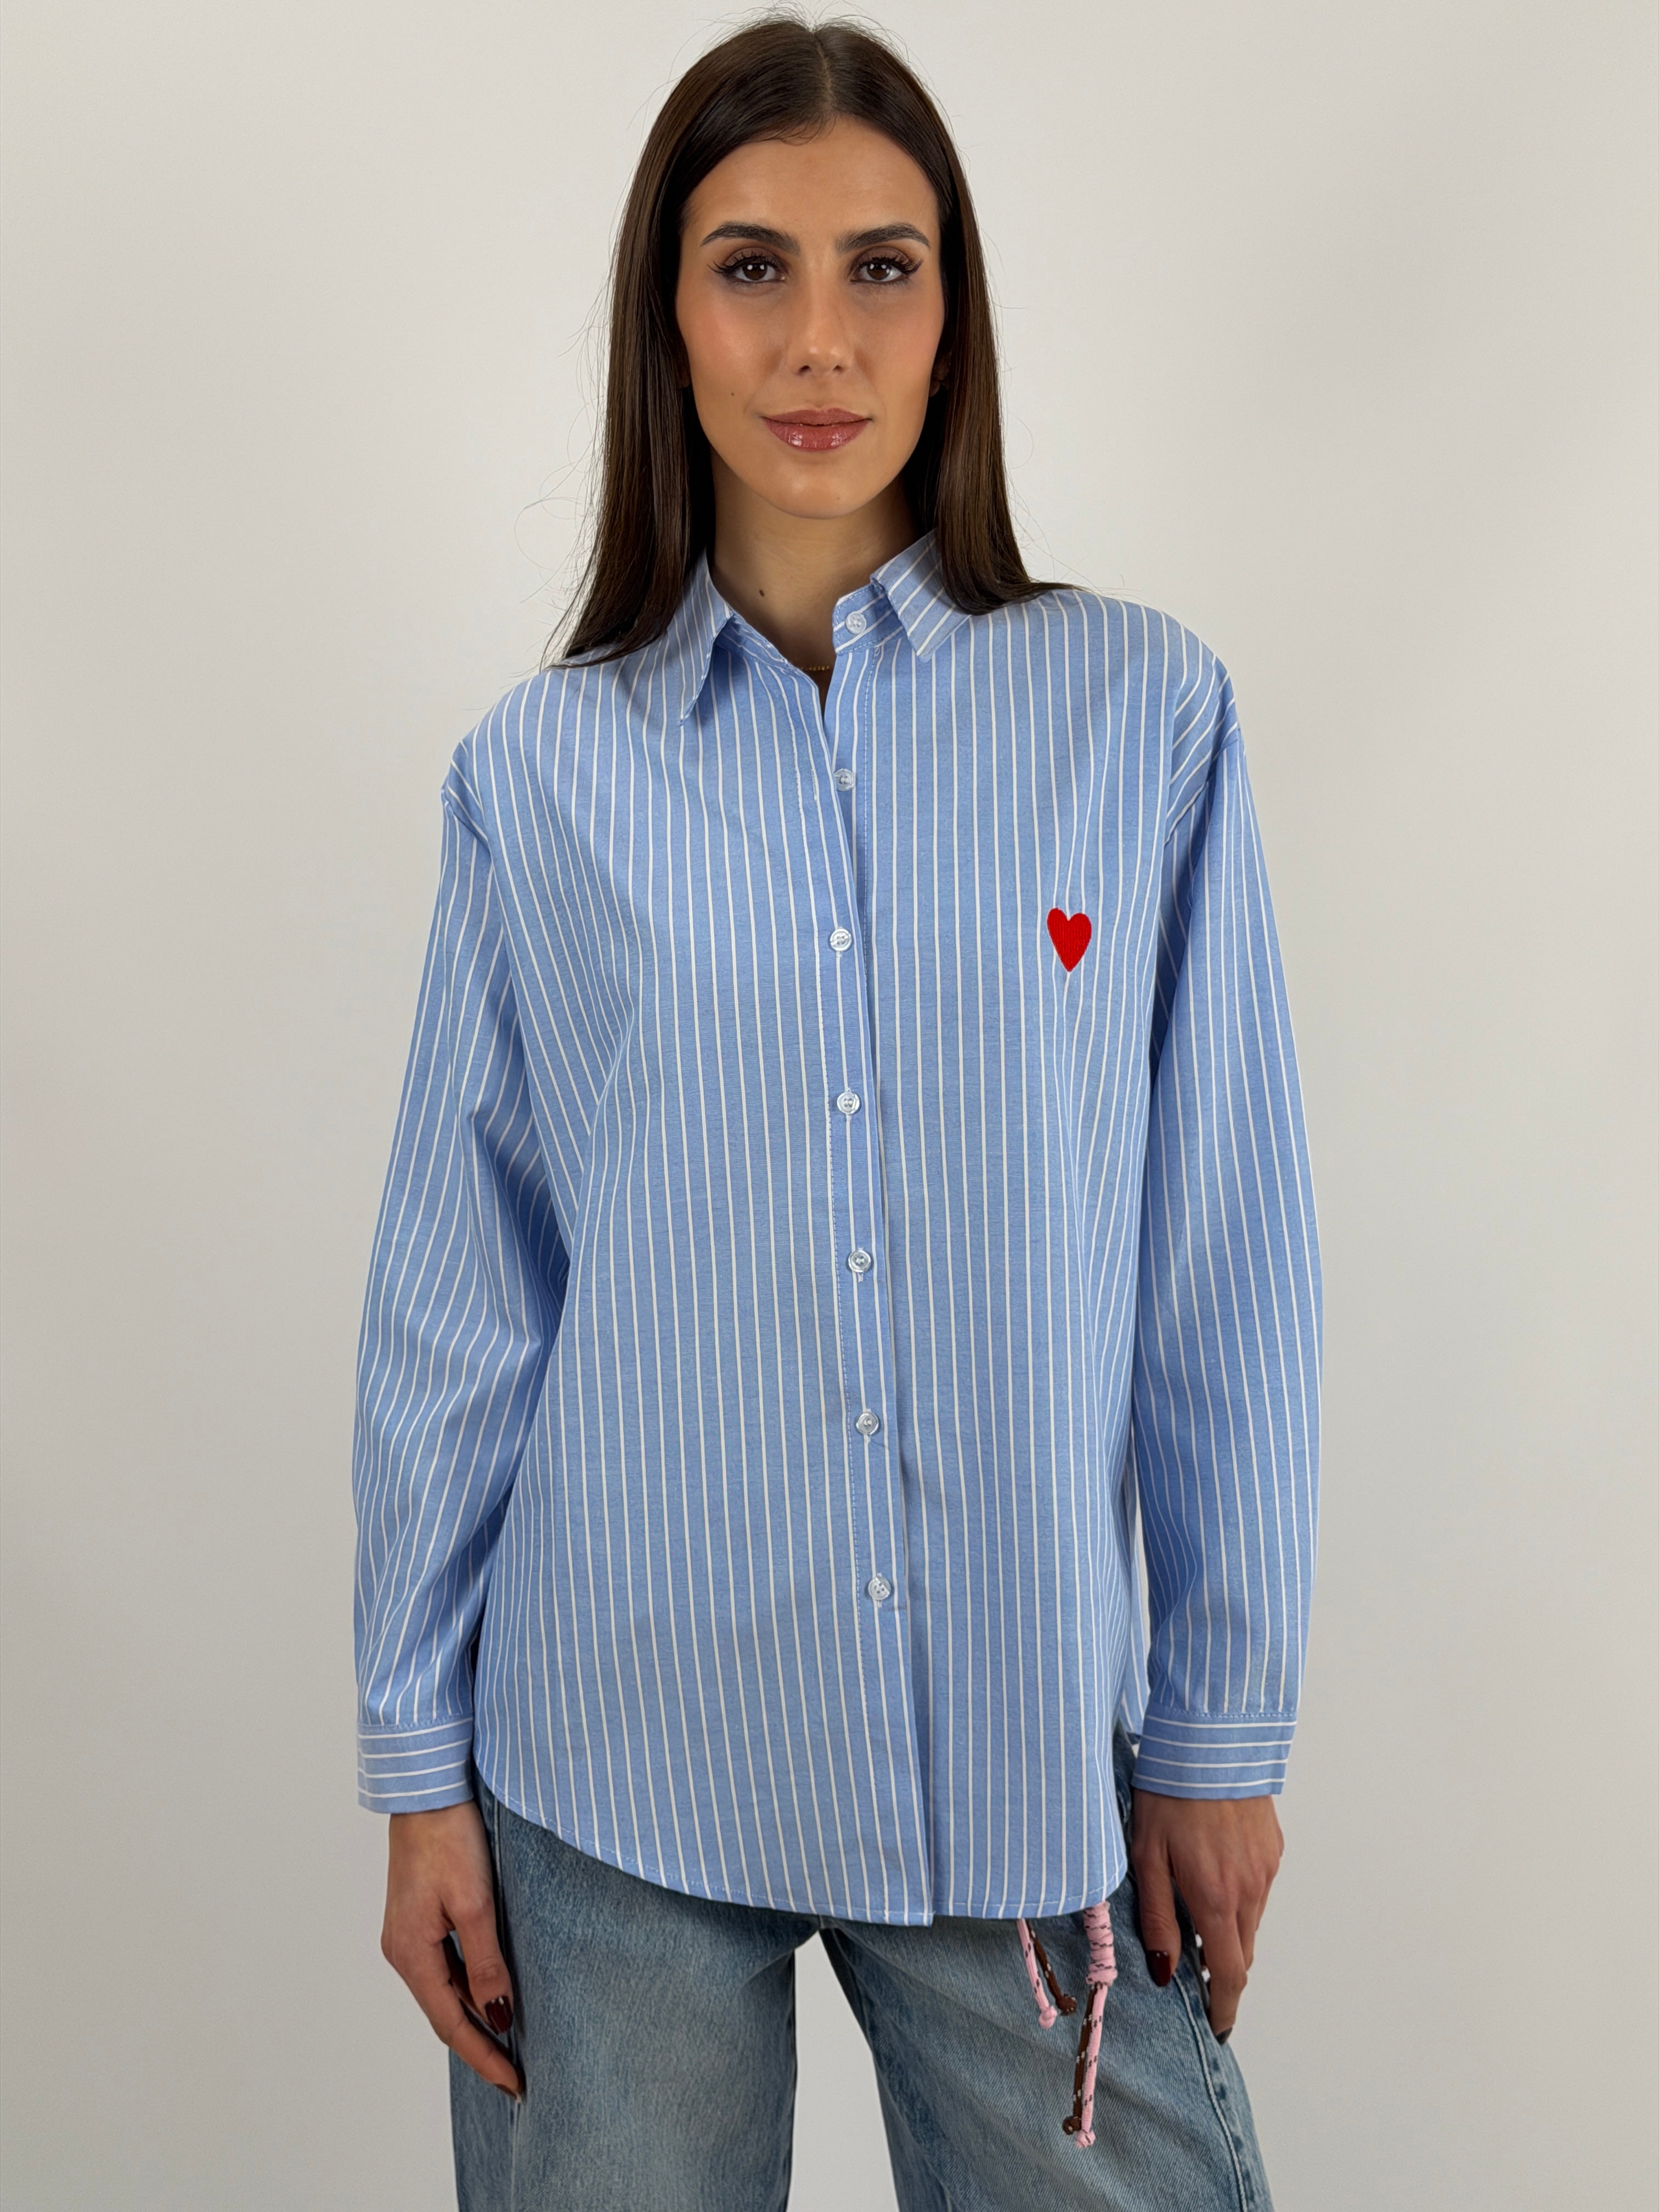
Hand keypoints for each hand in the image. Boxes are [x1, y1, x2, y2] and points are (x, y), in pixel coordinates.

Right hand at [381, 1800, 521, 2097]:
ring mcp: (407, 1934)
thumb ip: (487, 1964)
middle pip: (444, 2012)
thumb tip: (499, 2016)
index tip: (513, 2084)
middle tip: (516, 2073)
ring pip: (445, 1990)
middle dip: (479, 2044)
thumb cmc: (448, 1838)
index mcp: (411, 1954)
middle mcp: (402, 1951)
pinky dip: (468, 1986)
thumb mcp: (476, 1905)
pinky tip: (491, 1991)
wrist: (426, 1791)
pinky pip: (444, 1966)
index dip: (483, 2056)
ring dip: (475, 2015)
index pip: (451, 2024)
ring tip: (510, 2041)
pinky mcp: (418, 1917)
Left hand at [1129, 1789, 1282, 2037]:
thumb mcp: (1146, 1856)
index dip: (1224, 2007)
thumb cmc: (1168, 1793)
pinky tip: (1214, 1875)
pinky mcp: (1273, 1849)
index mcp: (1216, 1899)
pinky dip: (1240, 1899)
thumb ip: (1156, 1917)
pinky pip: (1259, 1890)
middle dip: (1221, 1970)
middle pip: (1241, 1953)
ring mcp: (1266, 1869)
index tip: (1218, 2026)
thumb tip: (1167, 1970)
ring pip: (1251, 1922)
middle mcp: (1249, 1890)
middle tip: (1194, 1972)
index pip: (1228, 1974)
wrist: (1210, 1741)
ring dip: (1228, 1932)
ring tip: (1195, 1915)